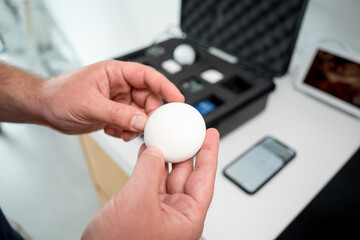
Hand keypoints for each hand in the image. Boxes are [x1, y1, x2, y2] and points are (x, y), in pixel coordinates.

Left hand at [39, 60, 183, 139]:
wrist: (45, 108)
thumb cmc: (60, 95)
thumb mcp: (90, 104)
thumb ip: (118, 114)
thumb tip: (142, 122)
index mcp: (116, 73)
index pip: (147, 76)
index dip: (165, 86)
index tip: (178, 99)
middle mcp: (120, 85)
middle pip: (148, 98)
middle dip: (151, 114)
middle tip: (150, 127)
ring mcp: (118, 100)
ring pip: (140, 113)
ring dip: (137, 126)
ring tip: (126, 133)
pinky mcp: (114, 114)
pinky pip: (130, 123)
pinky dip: (127, 131)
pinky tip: (115, 133)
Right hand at [82, 128, 219, 239]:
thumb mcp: (137, 203)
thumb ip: (149, 172)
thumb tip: (156, 151)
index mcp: (186, 218)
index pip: (204, 180)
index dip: (209, 154)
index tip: (211, 135)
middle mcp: (176, 214)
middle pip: (187, 175)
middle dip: (186, 151)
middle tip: (187, 131)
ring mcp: (159, 211)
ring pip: (167, 177)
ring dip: (165, 156)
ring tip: (165, 136)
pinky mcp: (143, 209)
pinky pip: (151, 181)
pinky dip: (149, 165)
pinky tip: (148, 152)